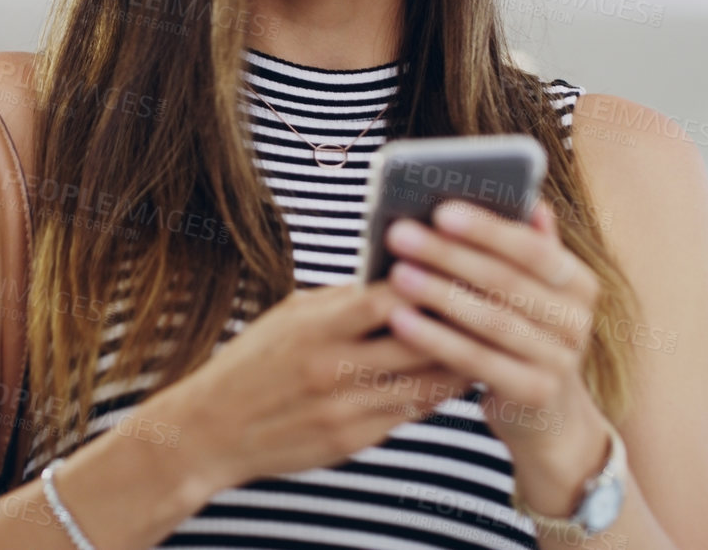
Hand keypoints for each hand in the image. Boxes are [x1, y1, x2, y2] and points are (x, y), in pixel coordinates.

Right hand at [142, 281, 471, 494]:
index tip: (463, 265)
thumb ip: (344, 299)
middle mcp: (333, 369)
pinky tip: (455, 374)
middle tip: (496, 302)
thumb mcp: (290, 315)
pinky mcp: (352, 442)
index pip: (389, 298)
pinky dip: (438, 393)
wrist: (210, 430)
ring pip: (426, 383)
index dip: (431, 282)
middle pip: (420, 343)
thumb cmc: (255, 360)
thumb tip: (403, 273)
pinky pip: (412, 414)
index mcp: (317, 328)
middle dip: (460, 321)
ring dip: (461, 360)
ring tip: (488, 339)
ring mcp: (345, 409)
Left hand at [381, 196, 612, 516]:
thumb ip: (522, 247)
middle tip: (400, 234)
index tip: (440, 209)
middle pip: (506, 281)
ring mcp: (561, 361)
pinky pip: (478, 362)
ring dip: (439, 294)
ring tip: (396, 274)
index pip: (532, 248)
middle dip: (449, 255)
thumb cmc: (522, 336)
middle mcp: (577, 320)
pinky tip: (400, 322)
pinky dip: (437, 339)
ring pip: (491, 320)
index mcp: (578, 282)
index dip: (487, 229)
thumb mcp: (529, 293)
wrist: (546, 419)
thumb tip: (524, 197)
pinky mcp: (535, 394)